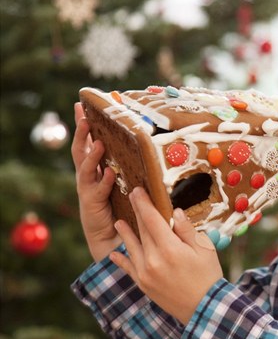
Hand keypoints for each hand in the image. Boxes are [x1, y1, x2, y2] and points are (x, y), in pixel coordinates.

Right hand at [71, 102, 120, 261]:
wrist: (110, 234)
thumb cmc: (117, 205)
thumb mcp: (120, 181)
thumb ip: (123, 165)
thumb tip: (137, 143)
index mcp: (93, 168)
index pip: (86, 142)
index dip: (83, 124)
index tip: (81, 104)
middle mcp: (87, 176)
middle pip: (80, 150)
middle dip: (81, 133)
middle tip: (83, 117)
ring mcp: (88, 189)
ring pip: (85, 168)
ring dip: (92, 155)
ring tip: (99, 143)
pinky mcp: (92, 204)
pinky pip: (98, 190)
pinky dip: (104, 181)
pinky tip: (111, 173)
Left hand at [110, 187, 223, 324]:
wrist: (204, 308)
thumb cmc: (208, 276)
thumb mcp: (204, 249)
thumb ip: (187, 230)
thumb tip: (175, 213)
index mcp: (170, 249)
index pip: (152, 219)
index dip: (143, 203)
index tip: (137, 191)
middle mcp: (153, 260)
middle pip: (142, 230)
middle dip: (136, 212)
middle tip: (131, 197)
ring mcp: (146, 273)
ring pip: (132, 247)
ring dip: (124, 234)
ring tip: (117, 222)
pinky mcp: (144, 285)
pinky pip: (128, 269)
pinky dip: (121, 261)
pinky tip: (114, 254)